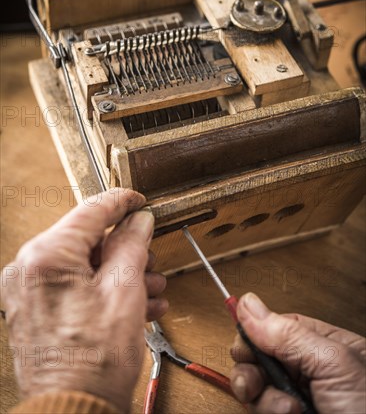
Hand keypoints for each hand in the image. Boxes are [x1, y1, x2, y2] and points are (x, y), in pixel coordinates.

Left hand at [1, 188, 168, 411]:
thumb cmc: (94, 362)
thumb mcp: (125, 291)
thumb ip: (131, 245)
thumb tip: (138, 222)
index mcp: (46, 256)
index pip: (90, 211)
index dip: (122, 203)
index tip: (139, 201)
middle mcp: (29, 269)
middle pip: (87, 241)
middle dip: (127, 249)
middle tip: (152, 257)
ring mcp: (29, 292)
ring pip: (84, 265)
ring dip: (121, 273)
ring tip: (153, 288)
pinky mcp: (36, 310)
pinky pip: (74, 286)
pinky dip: (105, 290)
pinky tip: (137, 304)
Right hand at [230, 293, 364, 413]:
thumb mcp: (333, 365)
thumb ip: (289, 334)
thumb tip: (248, 305)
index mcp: (328, 347)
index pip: (279, 326)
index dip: (255, 332)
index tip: (243, 341)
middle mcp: (312, 373)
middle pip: (261, 358)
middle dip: (253, 370)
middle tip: (254, 382)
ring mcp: (301, 401)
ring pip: (257, 390)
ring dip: (264, 400)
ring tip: (289, 410)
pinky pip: (261, 412)